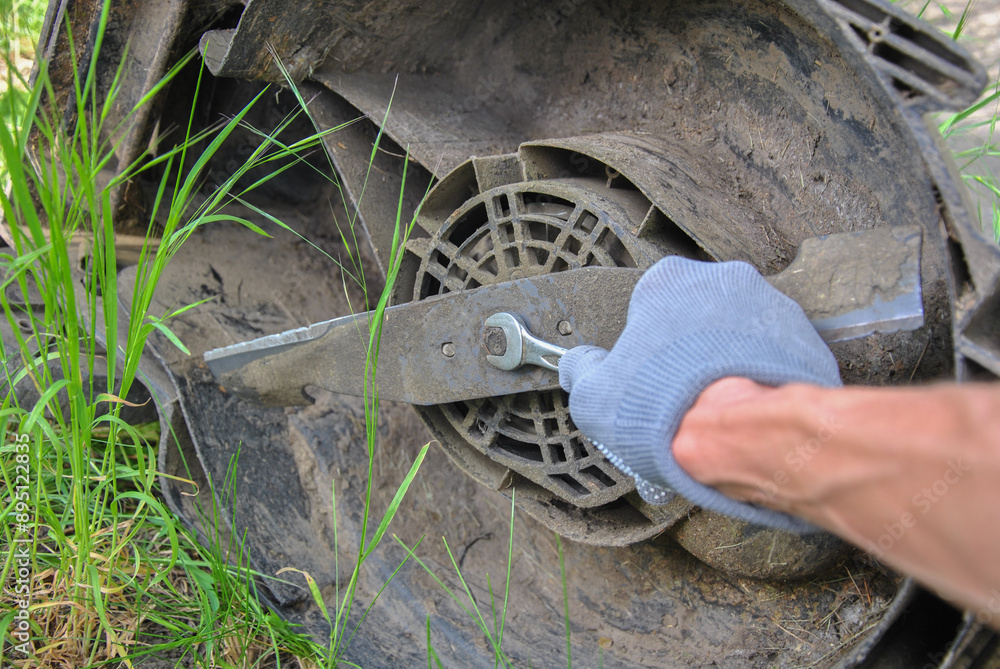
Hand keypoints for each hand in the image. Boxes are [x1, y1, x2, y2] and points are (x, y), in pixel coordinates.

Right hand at [559, 256, 841, 530]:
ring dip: (730, 357)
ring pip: (743, 331)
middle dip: (693, 346)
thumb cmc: (665, 407)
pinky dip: (763, 374)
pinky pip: (777, 354)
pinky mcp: (805, 337)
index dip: (648, 340)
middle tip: (683, 387)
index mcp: (669, 281)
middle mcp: (723, 280)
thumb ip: (582, 369)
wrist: (738, 434)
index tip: (649, 371)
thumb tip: (578, 366)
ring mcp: (771, 305)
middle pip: (702, 312)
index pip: (651, 301)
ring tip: (717, 400)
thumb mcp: (594, 395)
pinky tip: (747, 403)